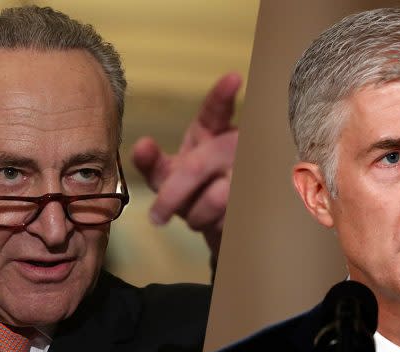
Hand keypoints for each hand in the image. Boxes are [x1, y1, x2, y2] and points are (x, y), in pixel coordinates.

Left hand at [132, 73, 240, 263]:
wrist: (222, 219)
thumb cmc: (191, 186)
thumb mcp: (167, 172)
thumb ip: (151, 161)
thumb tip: (142, 145)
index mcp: (212, 131)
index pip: (217, 109)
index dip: (223, 94)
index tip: (233, 77)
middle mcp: (234, 147)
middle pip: (198, 167)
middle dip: (171, 196)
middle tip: (156, 217)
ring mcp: (249, 174)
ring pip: (215, 198)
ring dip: (194, 215)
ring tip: (194, 216)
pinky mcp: (257, 200)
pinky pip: (227, 218)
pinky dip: (211, 226)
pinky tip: (214, 223)